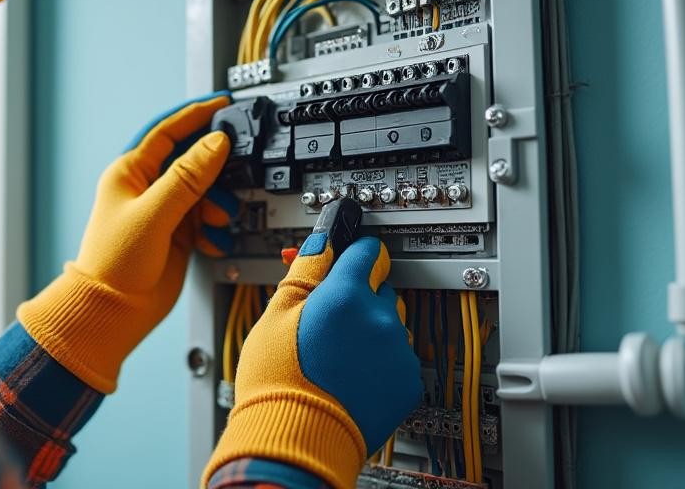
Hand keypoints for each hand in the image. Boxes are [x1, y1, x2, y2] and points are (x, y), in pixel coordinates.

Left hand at [19, 93, 234, 392]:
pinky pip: (207, 221)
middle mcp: (147, 189)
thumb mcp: (154, 213)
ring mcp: (164, 213)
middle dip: (216, 170)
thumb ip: (187, 177)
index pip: (168, 131)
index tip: (224, 105)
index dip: (196, 115)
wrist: (113, 314)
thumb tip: (216, 144)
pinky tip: (211, 242)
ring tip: (217, 220)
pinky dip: (215, 230)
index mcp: (129, 173)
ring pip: (205, 192)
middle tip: (237, 172)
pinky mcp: (178, 236)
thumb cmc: (114, 263)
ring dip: (218, 204)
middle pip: (193, 161)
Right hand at [204, 236, 420, 488]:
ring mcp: (398, 352)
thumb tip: (321, 242)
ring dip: (369, 329)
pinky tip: (351, 374)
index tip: (344, 257)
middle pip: (378, 287)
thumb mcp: (275, 316)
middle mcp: (380, 319)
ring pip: (389, 324)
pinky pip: (398, 357)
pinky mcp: (408, 382)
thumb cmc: (278, 384)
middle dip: (356, 296)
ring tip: (336, 353)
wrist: (295, 441)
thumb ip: (304, 271)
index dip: (350, 252)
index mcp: (346, 295)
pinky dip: (380, 362)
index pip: (365, 250)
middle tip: (326, 318)